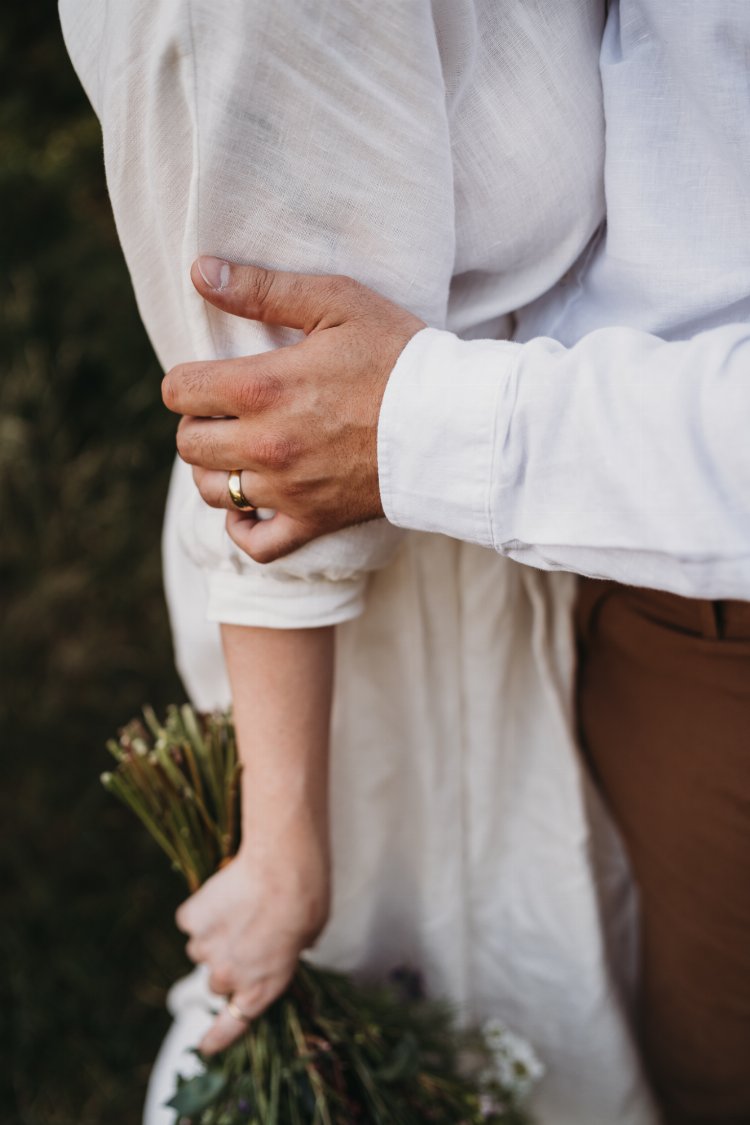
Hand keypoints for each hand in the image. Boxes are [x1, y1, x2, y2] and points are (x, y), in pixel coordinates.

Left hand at [162, 257, 423, 561]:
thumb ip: (263, 289)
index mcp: (260, 388)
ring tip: (241, 450)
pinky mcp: (313, 521)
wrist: (453, 422)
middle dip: (200, 423)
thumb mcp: (335, 303)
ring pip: (212, 492)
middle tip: (230, 411)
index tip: (214, 376)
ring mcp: (286, 491)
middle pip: (188, 444)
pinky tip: (251, 507)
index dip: (189, 380)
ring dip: (215, 470)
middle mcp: (264, 445)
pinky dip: (244, 529)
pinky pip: (256, 544)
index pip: (179, 390)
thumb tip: (201, 272)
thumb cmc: (398, 356)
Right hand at [175, 837, 329, 1054]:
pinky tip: (225, 892)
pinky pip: (193, 919)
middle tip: (244, 938)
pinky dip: (203, 909)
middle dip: (226, 964)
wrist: (282, 867)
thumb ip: (287, 954)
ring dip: (214, 935)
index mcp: (261, 988)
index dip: (216, 1038)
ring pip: (201, 948)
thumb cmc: (306, 901)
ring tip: (239, 908)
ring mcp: (205, 949)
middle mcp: (229, 976)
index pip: (232, 1026)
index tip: (205, 1046)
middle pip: (216, 982)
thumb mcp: (308, 939)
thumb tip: (279, 945)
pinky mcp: (191, 920)